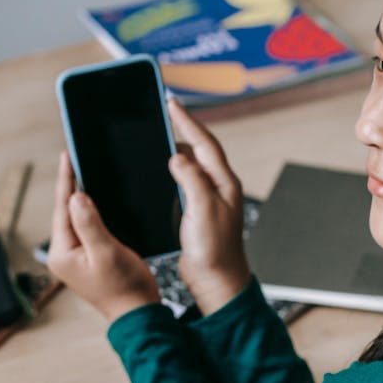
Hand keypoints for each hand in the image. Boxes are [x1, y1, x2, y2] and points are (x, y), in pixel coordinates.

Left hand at [47, 152, 160, 322]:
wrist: (137, 312)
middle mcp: (64, 254)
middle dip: (71, 185)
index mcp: (62, 253)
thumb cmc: (124, 286)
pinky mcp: (89, 258)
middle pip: (66, 212)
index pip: (63, 208)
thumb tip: (76, 195)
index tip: (67, 156)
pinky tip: (97, 200)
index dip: (66, 180)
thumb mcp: (106, 251)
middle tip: (75, 158)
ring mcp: (76, 257)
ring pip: (77, 219)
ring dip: (81, 197)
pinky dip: (91, 211)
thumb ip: (89, 223)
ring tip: (84, 172)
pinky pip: (86, 227)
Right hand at [166, 99, 250, 314]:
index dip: (187, 121)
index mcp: (224, 182)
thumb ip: (192, 181)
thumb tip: (178, 157)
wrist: (217, 280)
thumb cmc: (214, 250)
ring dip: (176, 149)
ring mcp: (209, 198)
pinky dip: (172, 170)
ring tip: (158, 134)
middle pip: (200, 149)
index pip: (205, 143)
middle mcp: (219, 186)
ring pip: (192, 164)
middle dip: (182, 128)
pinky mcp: (199, 211)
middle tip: (164, 111)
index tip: (171, 102)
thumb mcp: (203, 211)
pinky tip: (159, 170)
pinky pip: (185, 181)